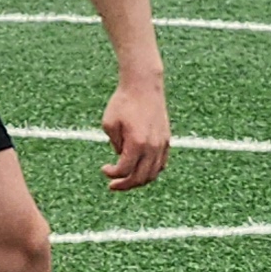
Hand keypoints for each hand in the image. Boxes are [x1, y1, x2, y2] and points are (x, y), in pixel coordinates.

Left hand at [100, 71, 169, 190]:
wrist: (144, 86)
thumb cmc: (123, 102)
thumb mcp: (109, 123)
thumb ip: (114, 144)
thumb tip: (121, 157)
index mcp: (136, 143)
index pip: (125, 170)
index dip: (112, 175)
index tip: (104, 169)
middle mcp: (152, 147)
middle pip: (140, 178)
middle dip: (125, 185)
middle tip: (113, 185)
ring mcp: (162, 144)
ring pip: (153, 174)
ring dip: (139, 180)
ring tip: (126, 179)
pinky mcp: (167, 140)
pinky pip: (161, 164)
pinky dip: (151, 171)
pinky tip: (140, 169)